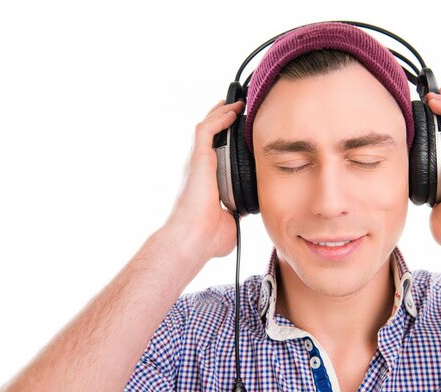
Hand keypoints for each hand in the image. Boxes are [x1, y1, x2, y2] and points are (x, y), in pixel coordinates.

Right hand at [164, 99, 244, 258]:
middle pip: (208, 137)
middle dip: (221, 120)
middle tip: (236, 108)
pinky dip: (219, 118)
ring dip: (221, 114)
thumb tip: (246, 212)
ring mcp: (196, 163)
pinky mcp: (198, 158)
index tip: (238, 133)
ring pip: (206, 128)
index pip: (214, 155)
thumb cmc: (208, 238)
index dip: (224, 142)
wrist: (194, 239)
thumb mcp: (231, 221)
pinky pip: (206, 130)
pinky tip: (232, 111)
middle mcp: (198, 170)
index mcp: (205, 184)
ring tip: (235, 103)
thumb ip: (238, 213)